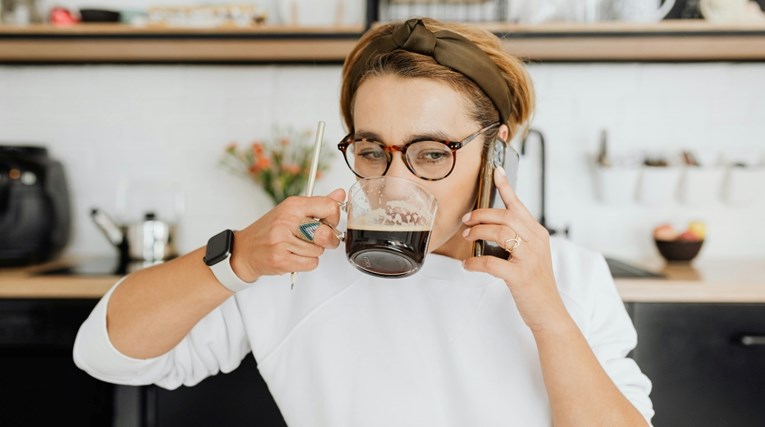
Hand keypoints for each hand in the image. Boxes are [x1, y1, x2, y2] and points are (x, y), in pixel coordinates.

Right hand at [230, 188, 345, 281]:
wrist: (245, 250)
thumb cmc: (271, 230)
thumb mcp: (292, 210)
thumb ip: (319, 204)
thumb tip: (341, 194)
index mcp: (292, 205)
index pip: (329, 207)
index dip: (334, 218)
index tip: (328, 222)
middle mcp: (287, 221)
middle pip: (325, 233)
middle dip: (328, 239)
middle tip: (320, 239)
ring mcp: (282, 241)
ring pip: (319, 251)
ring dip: (314, 252)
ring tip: (299, 247)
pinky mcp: (281, 260)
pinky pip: (311, 263)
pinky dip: (307, 262)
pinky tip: (295, 256)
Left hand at [461, 168, 570, 332]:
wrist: (548, 312)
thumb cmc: (534, 283)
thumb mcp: (530, 255)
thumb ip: (516, 239)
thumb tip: (487, 227)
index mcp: (538, 234)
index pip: (519, 205)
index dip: (506, 187)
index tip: (495, 172)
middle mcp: (537, 242)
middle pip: (505, 216)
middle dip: (481, 215)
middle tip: (466, 222)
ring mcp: (530, 258)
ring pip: (500, 233)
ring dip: (478, 233)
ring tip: (467, 238)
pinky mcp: (520, 276)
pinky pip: (491, 262)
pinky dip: (475, 262)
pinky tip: (468, 264)